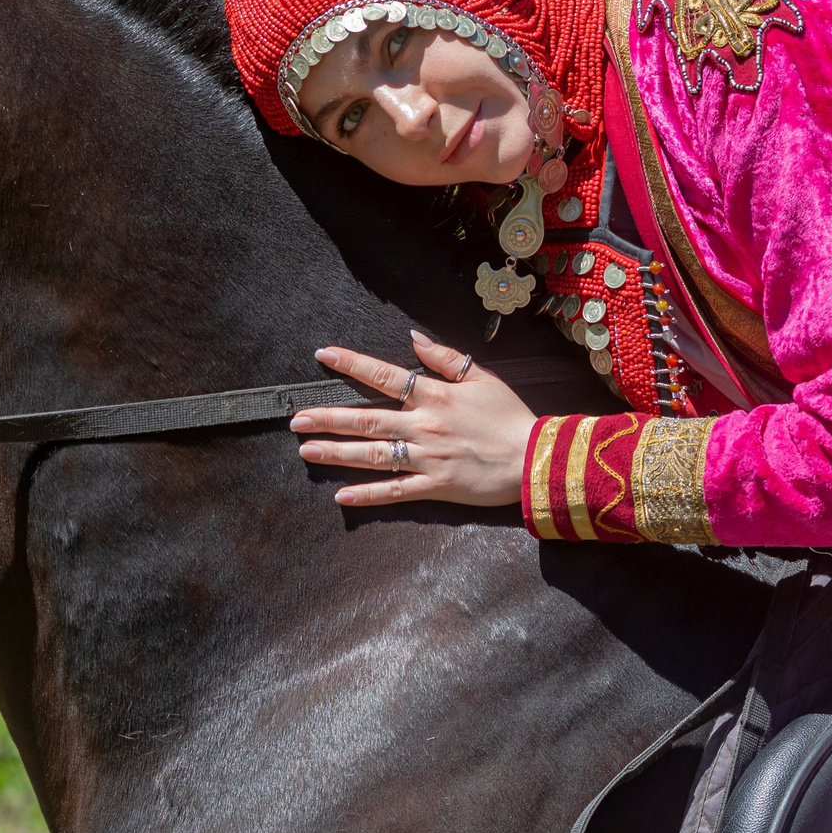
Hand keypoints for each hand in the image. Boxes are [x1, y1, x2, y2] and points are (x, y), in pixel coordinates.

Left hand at [290, 330, 536, 507]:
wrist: (535, 458)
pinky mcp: (435, 486)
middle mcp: (424, 426)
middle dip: (328, 418)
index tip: (323, 355)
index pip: (383, 376)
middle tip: (296, 419)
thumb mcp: (482, 377)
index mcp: (434, 396)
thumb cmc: (509, 416)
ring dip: (337, 453)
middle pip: (367, 420)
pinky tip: (341, 495)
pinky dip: (368, 494)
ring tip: (307, 450)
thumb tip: (413, 338)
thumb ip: (445, 358)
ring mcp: (427, 458)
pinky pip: (395, 491)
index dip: (351, 364)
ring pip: (374, 455)